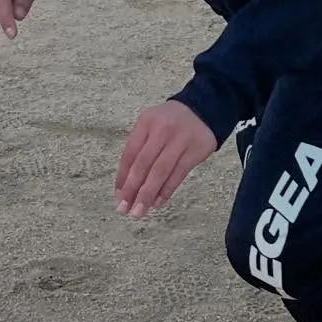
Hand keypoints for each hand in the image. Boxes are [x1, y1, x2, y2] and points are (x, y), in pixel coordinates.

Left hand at [115, 101, 216, 218]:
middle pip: (143, 165)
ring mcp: (179, 141)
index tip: (119, 197)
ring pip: (160, 172)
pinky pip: (177, 175)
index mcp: (145, 123)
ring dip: (148, 195)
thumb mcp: (150, 126)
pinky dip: (166, 190)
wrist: (203, 110)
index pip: (130, 155)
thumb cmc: (169, 122)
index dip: (122, 178)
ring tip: (139, 211)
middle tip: (125, 210)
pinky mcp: (194, 151)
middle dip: (132, 190)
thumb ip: (139, 149)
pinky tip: (158, 202)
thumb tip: (126, 185)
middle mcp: (161, 130)